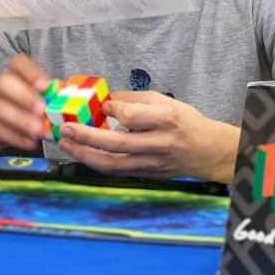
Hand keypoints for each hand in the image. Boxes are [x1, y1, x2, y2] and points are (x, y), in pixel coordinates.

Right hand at [0, 55, 49, 158]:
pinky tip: (30, 143)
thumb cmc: (8, 116)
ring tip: (39, 130)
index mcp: (10, 77)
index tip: (46, 86)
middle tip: (42, 109)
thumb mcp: (26, 105)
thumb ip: (44, 100)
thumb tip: (65, 97)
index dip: (32, 72)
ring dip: (21, 119)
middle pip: (4, 82)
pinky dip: (14, 136)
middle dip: (25, 95)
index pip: (18, 63)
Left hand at [56, 90, 239, 182]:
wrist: (209, 152)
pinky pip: (118, 172)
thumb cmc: (186, 122)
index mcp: (166, 120)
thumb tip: (105, 99)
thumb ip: (134, 100)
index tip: (100, 105)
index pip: (131, 116)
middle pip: (117, 144)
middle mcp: (159, 144)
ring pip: (114, 164)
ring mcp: (153, 163)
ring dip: (85, 155)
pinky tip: (84, 154)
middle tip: (66, 128)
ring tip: (67, 144)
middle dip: (86, 137)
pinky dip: (98, 164)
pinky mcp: (148, 175)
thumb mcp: (165, 101)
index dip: (111, 110)